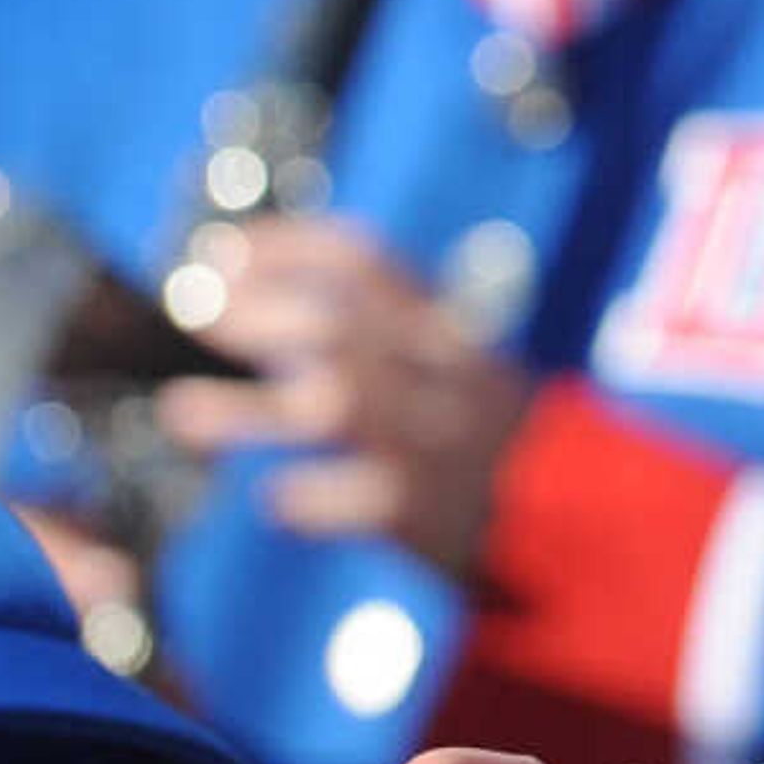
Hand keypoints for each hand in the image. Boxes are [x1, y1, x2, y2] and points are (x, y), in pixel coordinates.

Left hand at [154, 217, 532, 573]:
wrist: (582, 514)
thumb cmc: (493, 439)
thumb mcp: (458, 367)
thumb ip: (386, 337)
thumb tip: (271, 305)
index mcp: (446, 331)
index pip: (365, 262)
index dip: (286, 248)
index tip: (223, 249)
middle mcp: (438, 374)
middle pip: (339, 326)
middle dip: (258, 312)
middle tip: (194, 311)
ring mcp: (433, 442)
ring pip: (336, 406)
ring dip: (248, 408)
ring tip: (181, 411)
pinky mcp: (430, 514)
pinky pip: (360, 501)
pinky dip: (311, 499)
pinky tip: (276, 501)